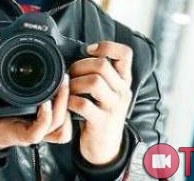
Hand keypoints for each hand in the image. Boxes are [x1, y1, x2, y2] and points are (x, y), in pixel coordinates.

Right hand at [0, 75, 71, 149]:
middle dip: (62, 103)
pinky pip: (62, 120)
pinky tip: (63, 90)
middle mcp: (31, 131)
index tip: (44, 102)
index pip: (36, 133)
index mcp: (16, 132)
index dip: (44, 119)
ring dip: (67, 104)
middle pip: (56, 125)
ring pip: (62, 124)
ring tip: (64, 83)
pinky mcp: (43, 120)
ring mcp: (39, 127)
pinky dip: (67, 107)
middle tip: (62, 81)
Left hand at [68, 41, 132, 164]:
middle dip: (80, 65)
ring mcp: (113, 107)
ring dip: (74, 83)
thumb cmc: (101, 113)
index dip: (106, 46)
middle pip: (103, 65)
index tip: (89, 50)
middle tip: (70, 73)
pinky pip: (82, 104)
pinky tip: (68, 103)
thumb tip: (78, 52)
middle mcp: (122, 92)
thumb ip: (101, 73)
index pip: (125, 53)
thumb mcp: (109, 91)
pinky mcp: (101, 122)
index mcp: (124, 80)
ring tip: (68, 89)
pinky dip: (70, 101)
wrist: (105, 147)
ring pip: (94, 82)